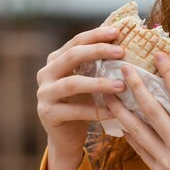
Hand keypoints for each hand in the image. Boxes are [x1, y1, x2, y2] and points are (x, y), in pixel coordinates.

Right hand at [36, 25, 125, 157]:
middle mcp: (45, 73)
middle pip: (72, 56)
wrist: (65, 136)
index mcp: (55, 60)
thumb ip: (97, 65)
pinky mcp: (48, 114)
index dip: (96, 36)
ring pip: (72, 84)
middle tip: (122, 53)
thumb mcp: (88, 80)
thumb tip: (125, 45)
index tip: (118, 33)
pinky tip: (114, 112)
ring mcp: (44, 94)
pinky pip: (75, 111)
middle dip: (98, 52)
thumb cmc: (81, 104)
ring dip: (99, 83)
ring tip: (121, 86)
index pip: (76, 41)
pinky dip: (96, 111)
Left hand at [105, 53, 169, 169]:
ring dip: (120, 109)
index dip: (169, 73)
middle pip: (153, 111)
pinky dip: (127, 131)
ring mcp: (167, 160)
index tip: (158, 54)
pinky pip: (138, 147)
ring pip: (137, 130)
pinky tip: (117, 117)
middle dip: (136, 87)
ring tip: (108, 92)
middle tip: (124, 68)